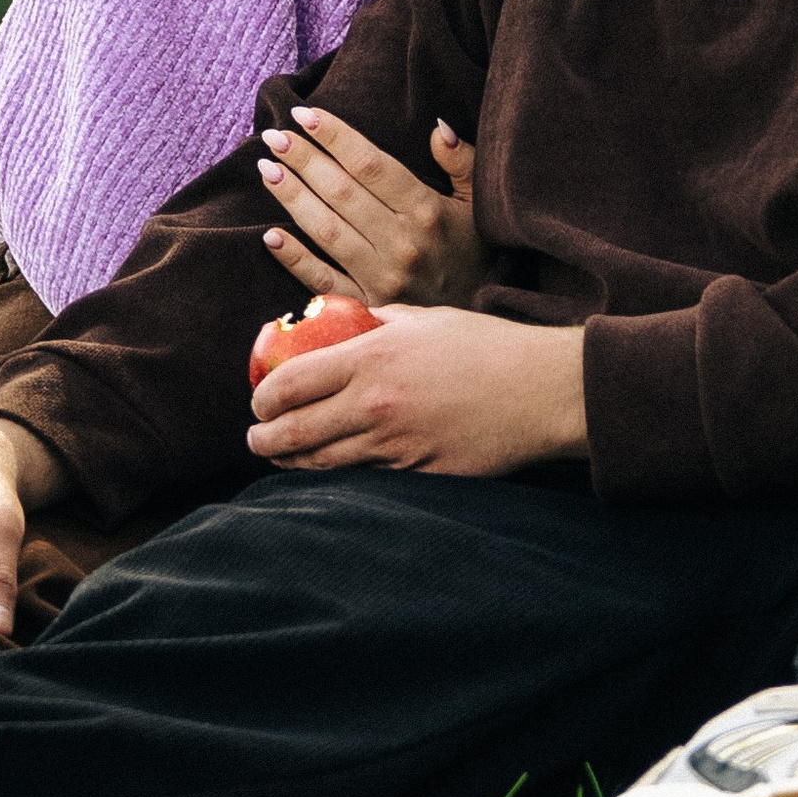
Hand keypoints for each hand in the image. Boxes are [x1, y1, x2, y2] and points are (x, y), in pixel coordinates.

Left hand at [248, 303, 585, 477]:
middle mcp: (375, 404)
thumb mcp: (427, 318)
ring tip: (280, 457)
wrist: (541, 391)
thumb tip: (348, 320)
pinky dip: (341, 475)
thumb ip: (379, 321)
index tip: (257, 401)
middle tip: (256, 437)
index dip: (263, 396)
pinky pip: (365, 478)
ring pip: (323, 464)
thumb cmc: (488, 346)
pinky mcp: (417, 473)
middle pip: (294, 432)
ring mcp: (395, 445)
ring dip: (293, 463)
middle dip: (265, 439)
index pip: (290, 382)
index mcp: (371, 358)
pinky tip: (332, 470)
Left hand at [258, 106, 483, 306]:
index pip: (371, 164)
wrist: (477, 330)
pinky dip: (295, 260)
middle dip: (304, 160)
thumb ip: (461, 162)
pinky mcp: (367, 309)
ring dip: (292, 198)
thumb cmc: (476, 256)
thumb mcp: (479, 205)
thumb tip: (436, 127)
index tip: (304, 114)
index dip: (335, 136)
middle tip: (274, 135)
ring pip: (327, 231)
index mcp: (427, 211)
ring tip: (266, 170)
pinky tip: (270, 236)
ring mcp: (381, 279)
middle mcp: (402, 243)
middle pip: (342, 192)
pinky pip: (323, 282)